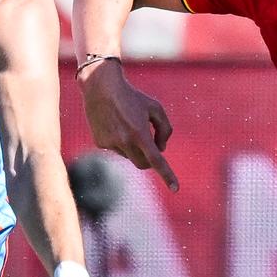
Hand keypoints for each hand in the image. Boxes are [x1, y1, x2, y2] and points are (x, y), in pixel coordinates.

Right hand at [77, 60, 177, 190]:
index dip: (167, 175)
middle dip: (150, 161)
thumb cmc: (133, 97)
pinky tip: (116, 125)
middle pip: (143, 164)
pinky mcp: (100, 143)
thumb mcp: (156, 107)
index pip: (157, 160)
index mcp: (140, 133)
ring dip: (134, 148)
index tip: (176, 188)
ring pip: (129, 157)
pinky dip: (120, 142)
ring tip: (129, 126)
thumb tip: (160, 149)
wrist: (102, 88)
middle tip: (152, 146)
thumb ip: (165, 129)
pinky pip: (116, 150)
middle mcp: (124, 142)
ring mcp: (111, 144)